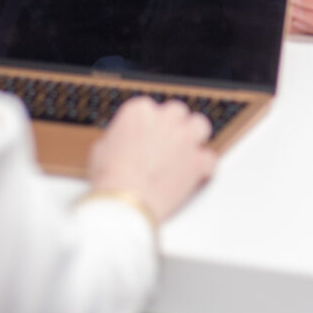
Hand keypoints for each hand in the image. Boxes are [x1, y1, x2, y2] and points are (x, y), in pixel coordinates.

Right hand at [87, 97, 217, 221]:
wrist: (123, 205)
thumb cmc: (110, 180)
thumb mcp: (102, 148)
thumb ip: (120, 136)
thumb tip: (124, 140)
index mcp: (140, 111)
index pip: (151, 107)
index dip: (151, 124)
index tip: (149, 135)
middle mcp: (165, 118)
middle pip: (178, 112)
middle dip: (174, 126)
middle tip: (167, 143)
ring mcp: (186, 138)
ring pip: (200, 126)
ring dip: (194, 137)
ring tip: (186, 152)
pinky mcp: (199, 161)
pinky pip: (210, 158)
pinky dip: (204, 167)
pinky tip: (195, 175)